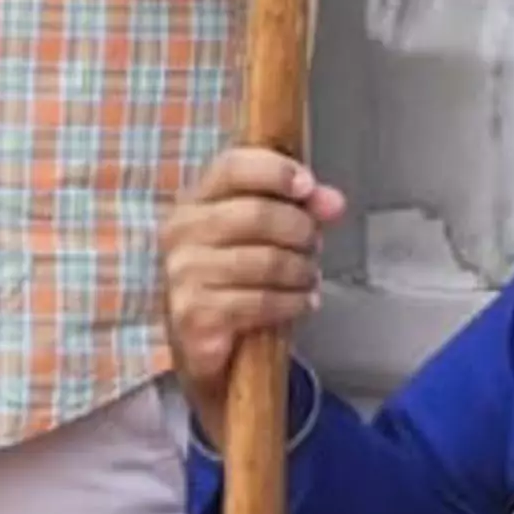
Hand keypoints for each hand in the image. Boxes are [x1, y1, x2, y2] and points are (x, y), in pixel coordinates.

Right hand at [163, 148, 350, 423]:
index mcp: (194, 201)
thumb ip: (300, 211)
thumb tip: (332, 201)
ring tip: (308, 278)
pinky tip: (301, 303)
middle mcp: (180, 232)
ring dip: (302, 270)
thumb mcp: (265, 238)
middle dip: (300, 231)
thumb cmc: (235, 283)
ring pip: (267, 260)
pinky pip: (262, 301)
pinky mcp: (196, 314)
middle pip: (258, 214)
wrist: (203, 346)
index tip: (307, 186)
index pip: (232, 167)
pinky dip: (293, 302)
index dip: (275, 171)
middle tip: (313, 247)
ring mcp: (183, 274)